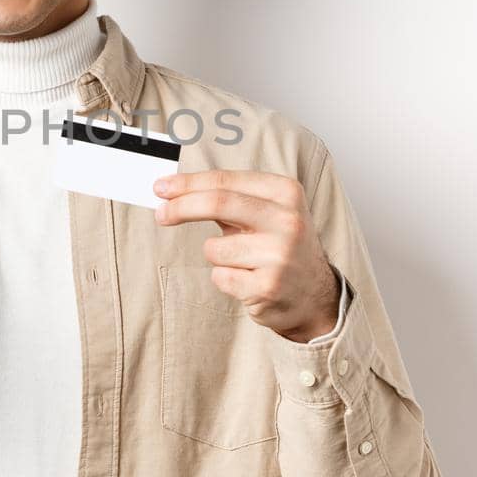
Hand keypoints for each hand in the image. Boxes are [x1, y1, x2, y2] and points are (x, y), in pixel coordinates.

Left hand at [153, 169, 338, 341]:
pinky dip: (225, 278)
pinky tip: (249, 280)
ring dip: (217, 255)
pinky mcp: (268, 287)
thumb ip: (228, 198)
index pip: (225, 181)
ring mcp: (279, 256)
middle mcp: (287, 221)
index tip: (162, 187)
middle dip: (181, 207)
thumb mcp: (267, 212)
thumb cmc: (280, 246)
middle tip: (160, 213)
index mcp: (286, 192)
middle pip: (218, 203)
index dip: (187, 183)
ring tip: (244, 261)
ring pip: (214, 248)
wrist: (316, 295)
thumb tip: (175, 191)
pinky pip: (220, 277)